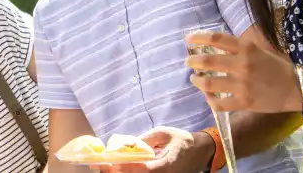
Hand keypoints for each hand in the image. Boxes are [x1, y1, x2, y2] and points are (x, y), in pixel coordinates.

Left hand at [93, 127, 211, 172]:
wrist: (201, 152)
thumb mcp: (164, 133)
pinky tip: (121, 169)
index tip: (109, 162)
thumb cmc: (182, 140)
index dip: (124, 168)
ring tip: (107, 168)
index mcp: (166, 164)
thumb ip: (145, 139)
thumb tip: (126, 144)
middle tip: (101, 167)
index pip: (142, 170)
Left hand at [185, 31, 300, 113]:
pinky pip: (219, 103)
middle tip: (189, 62)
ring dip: (197, 81)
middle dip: (193, 61)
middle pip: (207, 61)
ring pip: (208, 84)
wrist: (295, 87)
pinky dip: (210, 100)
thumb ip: (238, 48)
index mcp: (246, 48)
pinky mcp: (244, 102)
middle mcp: (242, 64)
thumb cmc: (275, 67)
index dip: (199, 37)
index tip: (189, 39)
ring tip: (194, 79)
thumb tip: (213, 45)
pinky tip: (208, 96)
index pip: (216, 38)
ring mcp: (242, 84)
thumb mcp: (258, 49)